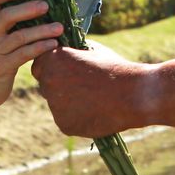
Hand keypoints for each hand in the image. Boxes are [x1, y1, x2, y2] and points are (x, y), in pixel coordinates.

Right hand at [0, 0, 63, 112]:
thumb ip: (11, 28)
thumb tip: (41, 11)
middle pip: (5, 16)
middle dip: (27, 9)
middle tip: (46, 5)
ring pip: (19, 36)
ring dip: (41, 30)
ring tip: (59, 27)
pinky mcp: (1, 67)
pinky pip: (23, 54)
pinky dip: (39, 47)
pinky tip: (53, 44)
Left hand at [31, 44, 150, 137]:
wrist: (134, 95)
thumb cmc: (115, 68)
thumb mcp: (93, 50)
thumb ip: (74, 52)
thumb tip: (65, 50)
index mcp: (54, 60)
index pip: (40, 64)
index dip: (53, 66)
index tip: (67, 68)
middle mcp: (48, 82)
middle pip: (46, 84)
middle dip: (59, 84)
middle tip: (82, 84)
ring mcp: (55, 106)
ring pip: (57, 103)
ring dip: (68, 101)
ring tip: (94, 97)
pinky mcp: (64, 125)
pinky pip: (66, 119)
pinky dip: (77, 116)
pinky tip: (95, 110)